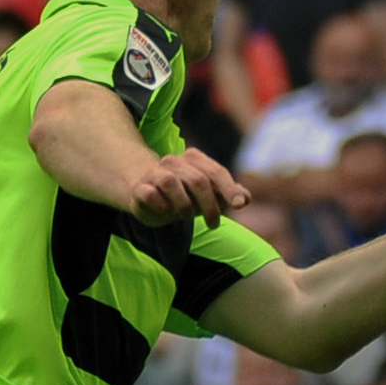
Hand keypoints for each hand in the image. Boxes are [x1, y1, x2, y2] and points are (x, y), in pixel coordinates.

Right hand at [130, 149, 248, 225]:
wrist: (144, 192)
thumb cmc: (183, 195)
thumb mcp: (207, 195)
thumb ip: (228, 194)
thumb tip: (246, 198)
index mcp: (194, 159)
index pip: (216, 172)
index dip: (229, 188)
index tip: (239, 205)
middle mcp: (174, 162)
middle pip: (198, 181)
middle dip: (209, 206)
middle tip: (214, 224)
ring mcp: (155, 172)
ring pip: (171, 183)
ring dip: (184, 206)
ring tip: (186, 216)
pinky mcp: (139, 187)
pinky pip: (149, 194)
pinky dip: (161, 206)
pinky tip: (166, 213)